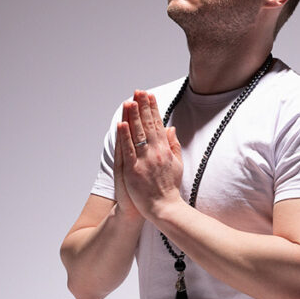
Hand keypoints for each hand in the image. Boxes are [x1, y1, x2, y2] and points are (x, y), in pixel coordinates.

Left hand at [116, 90, 182, 221]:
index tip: (149, 95)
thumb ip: (173, 145)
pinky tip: (122, 124)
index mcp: (165, 149)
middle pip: (148, 125)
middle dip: (143, 107)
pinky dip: (124, 137)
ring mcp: (144, 160)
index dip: (153, 108)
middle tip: (139, 91)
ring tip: (130, 101)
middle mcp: (155, 152)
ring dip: (133, 117)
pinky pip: (128, 150)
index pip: (158, 124)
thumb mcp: (177, 163)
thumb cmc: (169, 187)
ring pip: (137, 134)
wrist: (164, 207)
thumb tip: (170, 128)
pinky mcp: (133, 170)